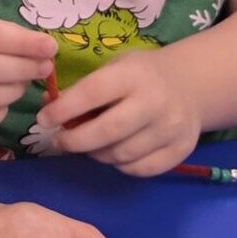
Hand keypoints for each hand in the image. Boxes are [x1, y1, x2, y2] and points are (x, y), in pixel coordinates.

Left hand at [34, 52, 200, 176]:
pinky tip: (114, 153)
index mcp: (134, 75)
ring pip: (121, 155)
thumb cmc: (141, 76)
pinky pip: (140, 169)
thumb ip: (84, 88)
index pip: (93, 92)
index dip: (64, 109)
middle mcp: (155, 101)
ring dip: (97, 154)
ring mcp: (171, 128)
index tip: (44, 119)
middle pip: (107, 131)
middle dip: (75, 141)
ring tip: (89, 145)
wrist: (192, 85)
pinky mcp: (180, 150)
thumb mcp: (114, 68)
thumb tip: (47, 107)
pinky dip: (120, 166)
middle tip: (60, 142)